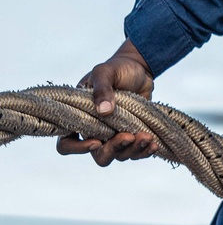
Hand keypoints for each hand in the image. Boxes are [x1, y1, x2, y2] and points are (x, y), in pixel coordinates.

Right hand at [58, 39, 157, 165]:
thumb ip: (102, 88)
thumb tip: (103, 111)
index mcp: (79, 117)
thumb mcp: (105, 72)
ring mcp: (114, 136)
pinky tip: (153, 143)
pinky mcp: (131, 137)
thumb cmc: (116, 69)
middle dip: (114, 150)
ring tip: (147, 136)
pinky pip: (136, 153)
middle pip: (99, 155)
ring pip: (120, 155)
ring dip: (134, 149)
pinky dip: (145, 151)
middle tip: (128, 136)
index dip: (78, 148)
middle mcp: (95, 131)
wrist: (139, 70)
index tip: (96, 141)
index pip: (67, 143)